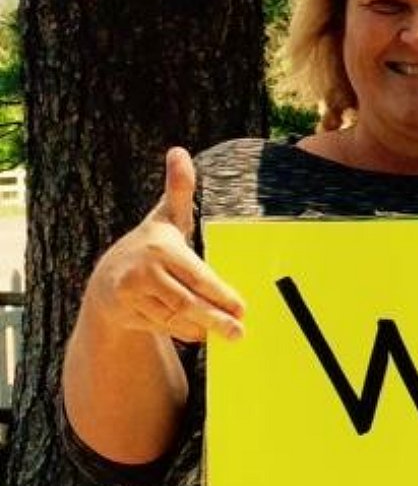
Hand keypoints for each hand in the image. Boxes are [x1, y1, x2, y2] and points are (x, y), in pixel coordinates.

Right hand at [84, 147, 244, 342]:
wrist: (108, 281)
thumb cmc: (150, 246)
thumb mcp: (166, 219)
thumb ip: (179, 190)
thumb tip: (179, 152)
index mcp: (161, 248)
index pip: (197, 276)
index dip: (220, 293)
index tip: (241, 307)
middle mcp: (144, 272)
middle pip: (187, 302)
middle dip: (216, 319)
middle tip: (240, 332)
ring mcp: (134, 296)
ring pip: (177, 318)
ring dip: (203, 327)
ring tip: (226, 332)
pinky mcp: (128, 315)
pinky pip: (165, 328)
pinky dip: (186, 332)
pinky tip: (201, 332)